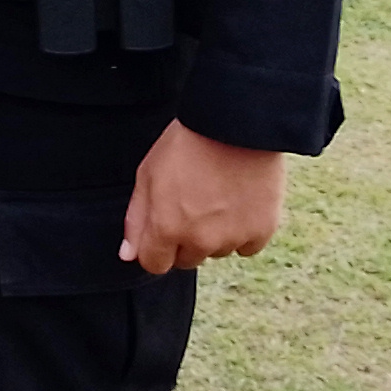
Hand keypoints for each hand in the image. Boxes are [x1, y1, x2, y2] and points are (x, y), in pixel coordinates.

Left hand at [122, 122, 284, 273]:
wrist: (234, 125)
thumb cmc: (186, 145)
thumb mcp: (147, 175)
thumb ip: (137, 219)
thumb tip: (129, 255)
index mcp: (166, 229)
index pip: (154, 264)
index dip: (156, 248)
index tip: (164, 230)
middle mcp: (199, 241)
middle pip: (187, 260)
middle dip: (185, 241)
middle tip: (193, 205)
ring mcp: (232, 238)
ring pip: (217, 251)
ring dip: (215, 235)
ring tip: (218, 197)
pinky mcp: (261, 231)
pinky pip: (247, 246)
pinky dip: (244, 231)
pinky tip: (240, 203)